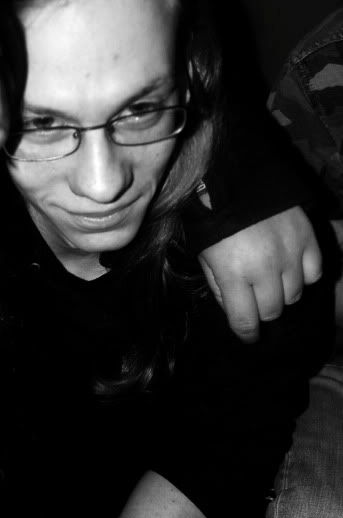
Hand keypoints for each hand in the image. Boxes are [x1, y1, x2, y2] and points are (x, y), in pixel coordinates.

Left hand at [198, 206, 321, 342]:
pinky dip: (303, 274)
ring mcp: (289, 254)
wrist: (237, 182)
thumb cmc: (214, 221)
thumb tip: (235, 309)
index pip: (246, 321)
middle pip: (272, 311)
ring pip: (294, 295)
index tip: (248, 335)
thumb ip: (219, 287)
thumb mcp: (205, 257)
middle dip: (261, 309)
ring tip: (270, 278)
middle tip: (255, 298)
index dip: (246, 334)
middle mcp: (264, 268)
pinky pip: (313, 273)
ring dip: (281, 292)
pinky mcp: (307, 239)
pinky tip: (290, 266)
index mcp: (233, 274)